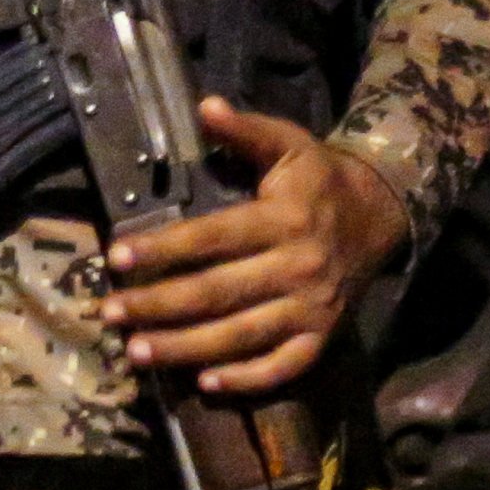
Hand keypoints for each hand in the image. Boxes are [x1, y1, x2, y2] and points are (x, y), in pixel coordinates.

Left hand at [100, 99, 409, 395]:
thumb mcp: (288, 144)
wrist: (381, 215)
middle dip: (158, 306)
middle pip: (217, 293)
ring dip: (186, 349)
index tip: (116, 257)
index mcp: (283, 219)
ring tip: (136, 353)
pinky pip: (284, 366)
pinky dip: (247, 379)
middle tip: (108, 313)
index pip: (213, 237)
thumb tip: (204, 106)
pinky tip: (205, 384)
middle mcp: (297, 267)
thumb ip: (245, 130)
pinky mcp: (322, 336)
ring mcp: (311, 308)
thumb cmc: (319, 179)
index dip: (164, 248)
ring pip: (241, 336)